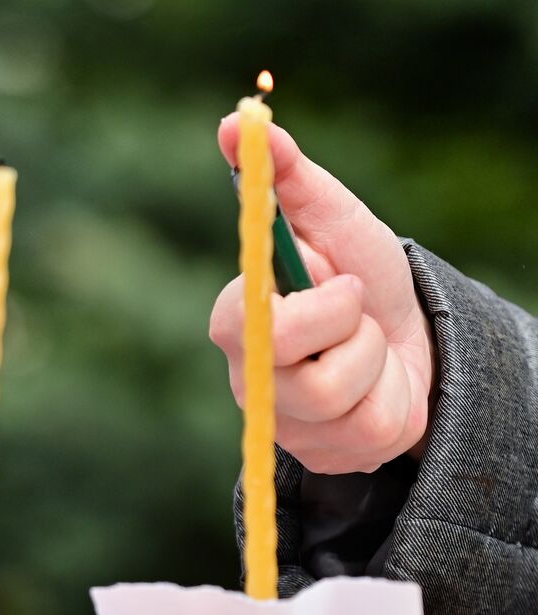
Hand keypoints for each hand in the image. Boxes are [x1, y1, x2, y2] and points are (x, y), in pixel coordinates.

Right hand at [209, 114, 435, 474]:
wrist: (415, 342)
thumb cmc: (361, 276)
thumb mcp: (331, 219)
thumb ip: (284, 177)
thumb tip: (236, 122)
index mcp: (236, 320)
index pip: (240, 321)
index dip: (300, 302)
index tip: (331, 272)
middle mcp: (247, 376)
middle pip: (288, 361)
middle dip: (344, 320)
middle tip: (356, 305)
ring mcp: (282, 422)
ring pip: (334, 391)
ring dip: (372, 355)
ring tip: (367, 345)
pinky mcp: (320, 456)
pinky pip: (364, 427)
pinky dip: (388, 396)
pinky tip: (377, 388)